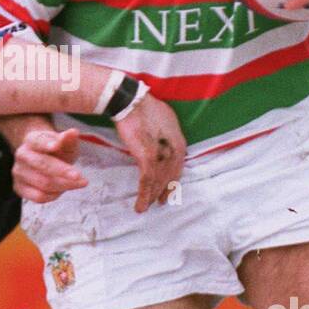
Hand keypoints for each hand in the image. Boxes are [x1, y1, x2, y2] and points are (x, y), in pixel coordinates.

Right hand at [13, 127, 88, 203]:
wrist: (44, 160)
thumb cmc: (57, 151)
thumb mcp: (66, 143)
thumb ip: (69, 139)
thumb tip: (73, 132)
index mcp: (31, 139)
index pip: (38, 141)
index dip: (46, 143)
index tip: (56, 145)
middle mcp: (22, 154)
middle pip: (42, 164)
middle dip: (63, 171)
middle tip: (81, 178)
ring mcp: (19, 172)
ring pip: (43, 183)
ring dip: (64, 185)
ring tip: (77, 183)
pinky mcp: (19, 188)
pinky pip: (39, 197)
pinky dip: (54, 195)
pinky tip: (61, 190)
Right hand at [114, 92, 185, 212]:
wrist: (130, 102)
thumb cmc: (142, 108)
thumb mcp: (161, 120)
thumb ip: (164, 134)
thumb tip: (161, 143)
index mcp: (178, 138)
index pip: (178, 164)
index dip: (174, 178)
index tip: (169, 188)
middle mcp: (174, 147)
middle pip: (170, 174)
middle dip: (165, 190)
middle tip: (160, 201)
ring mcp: (160, 153)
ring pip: (159, 180)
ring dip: (152, 195)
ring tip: (146, 207)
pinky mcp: (146, 157)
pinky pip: (147, 180)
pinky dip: (144, 194)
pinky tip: (141, 204)